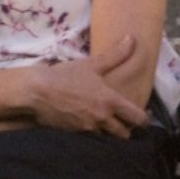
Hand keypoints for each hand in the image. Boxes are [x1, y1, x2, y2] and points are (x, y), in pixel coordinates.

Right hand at [28, 35, 148, 137]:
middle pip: (125, 134)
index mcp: (110, 101)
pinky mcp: (76, 135)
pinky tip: (88, 124)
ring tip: (106, 123)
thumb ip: (115, 55)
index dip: (143, 119)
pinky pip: (92, 139)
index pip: (138, 118)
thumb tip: (132, 39)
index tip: (141, 115)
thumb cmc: (65, 76)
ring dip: (109, 133)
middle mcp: (103, 118)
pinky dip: (94, 134)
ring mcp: (89, 129)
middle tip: (124, 122)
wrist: (37, 92)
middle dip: (126, 129)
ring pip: (108, 138)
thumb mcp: (91, 64)